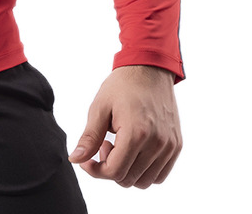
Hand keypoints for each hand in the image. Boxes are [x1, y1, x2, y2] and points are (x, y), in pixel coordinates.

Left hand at [68, 65, 181, 188]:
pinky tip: (134, 150)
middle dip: (110, 167)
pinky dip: (144, 171)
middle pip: (128, 179)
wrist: (149, 68)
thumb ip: (89, 137)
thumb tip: (75, 160)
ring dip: (127, 171)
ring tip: (120, 145)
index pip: (114, 171)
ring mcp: (169, 146)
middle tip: (105, 144)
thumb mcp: (99, 107)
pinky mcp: (176, 145)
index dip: (96, 170)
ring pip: (145, 182)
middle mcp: (157, 143)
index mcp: (136, 133)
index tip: (87, 159)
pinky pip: (160, 175)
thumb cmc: (122, 85)